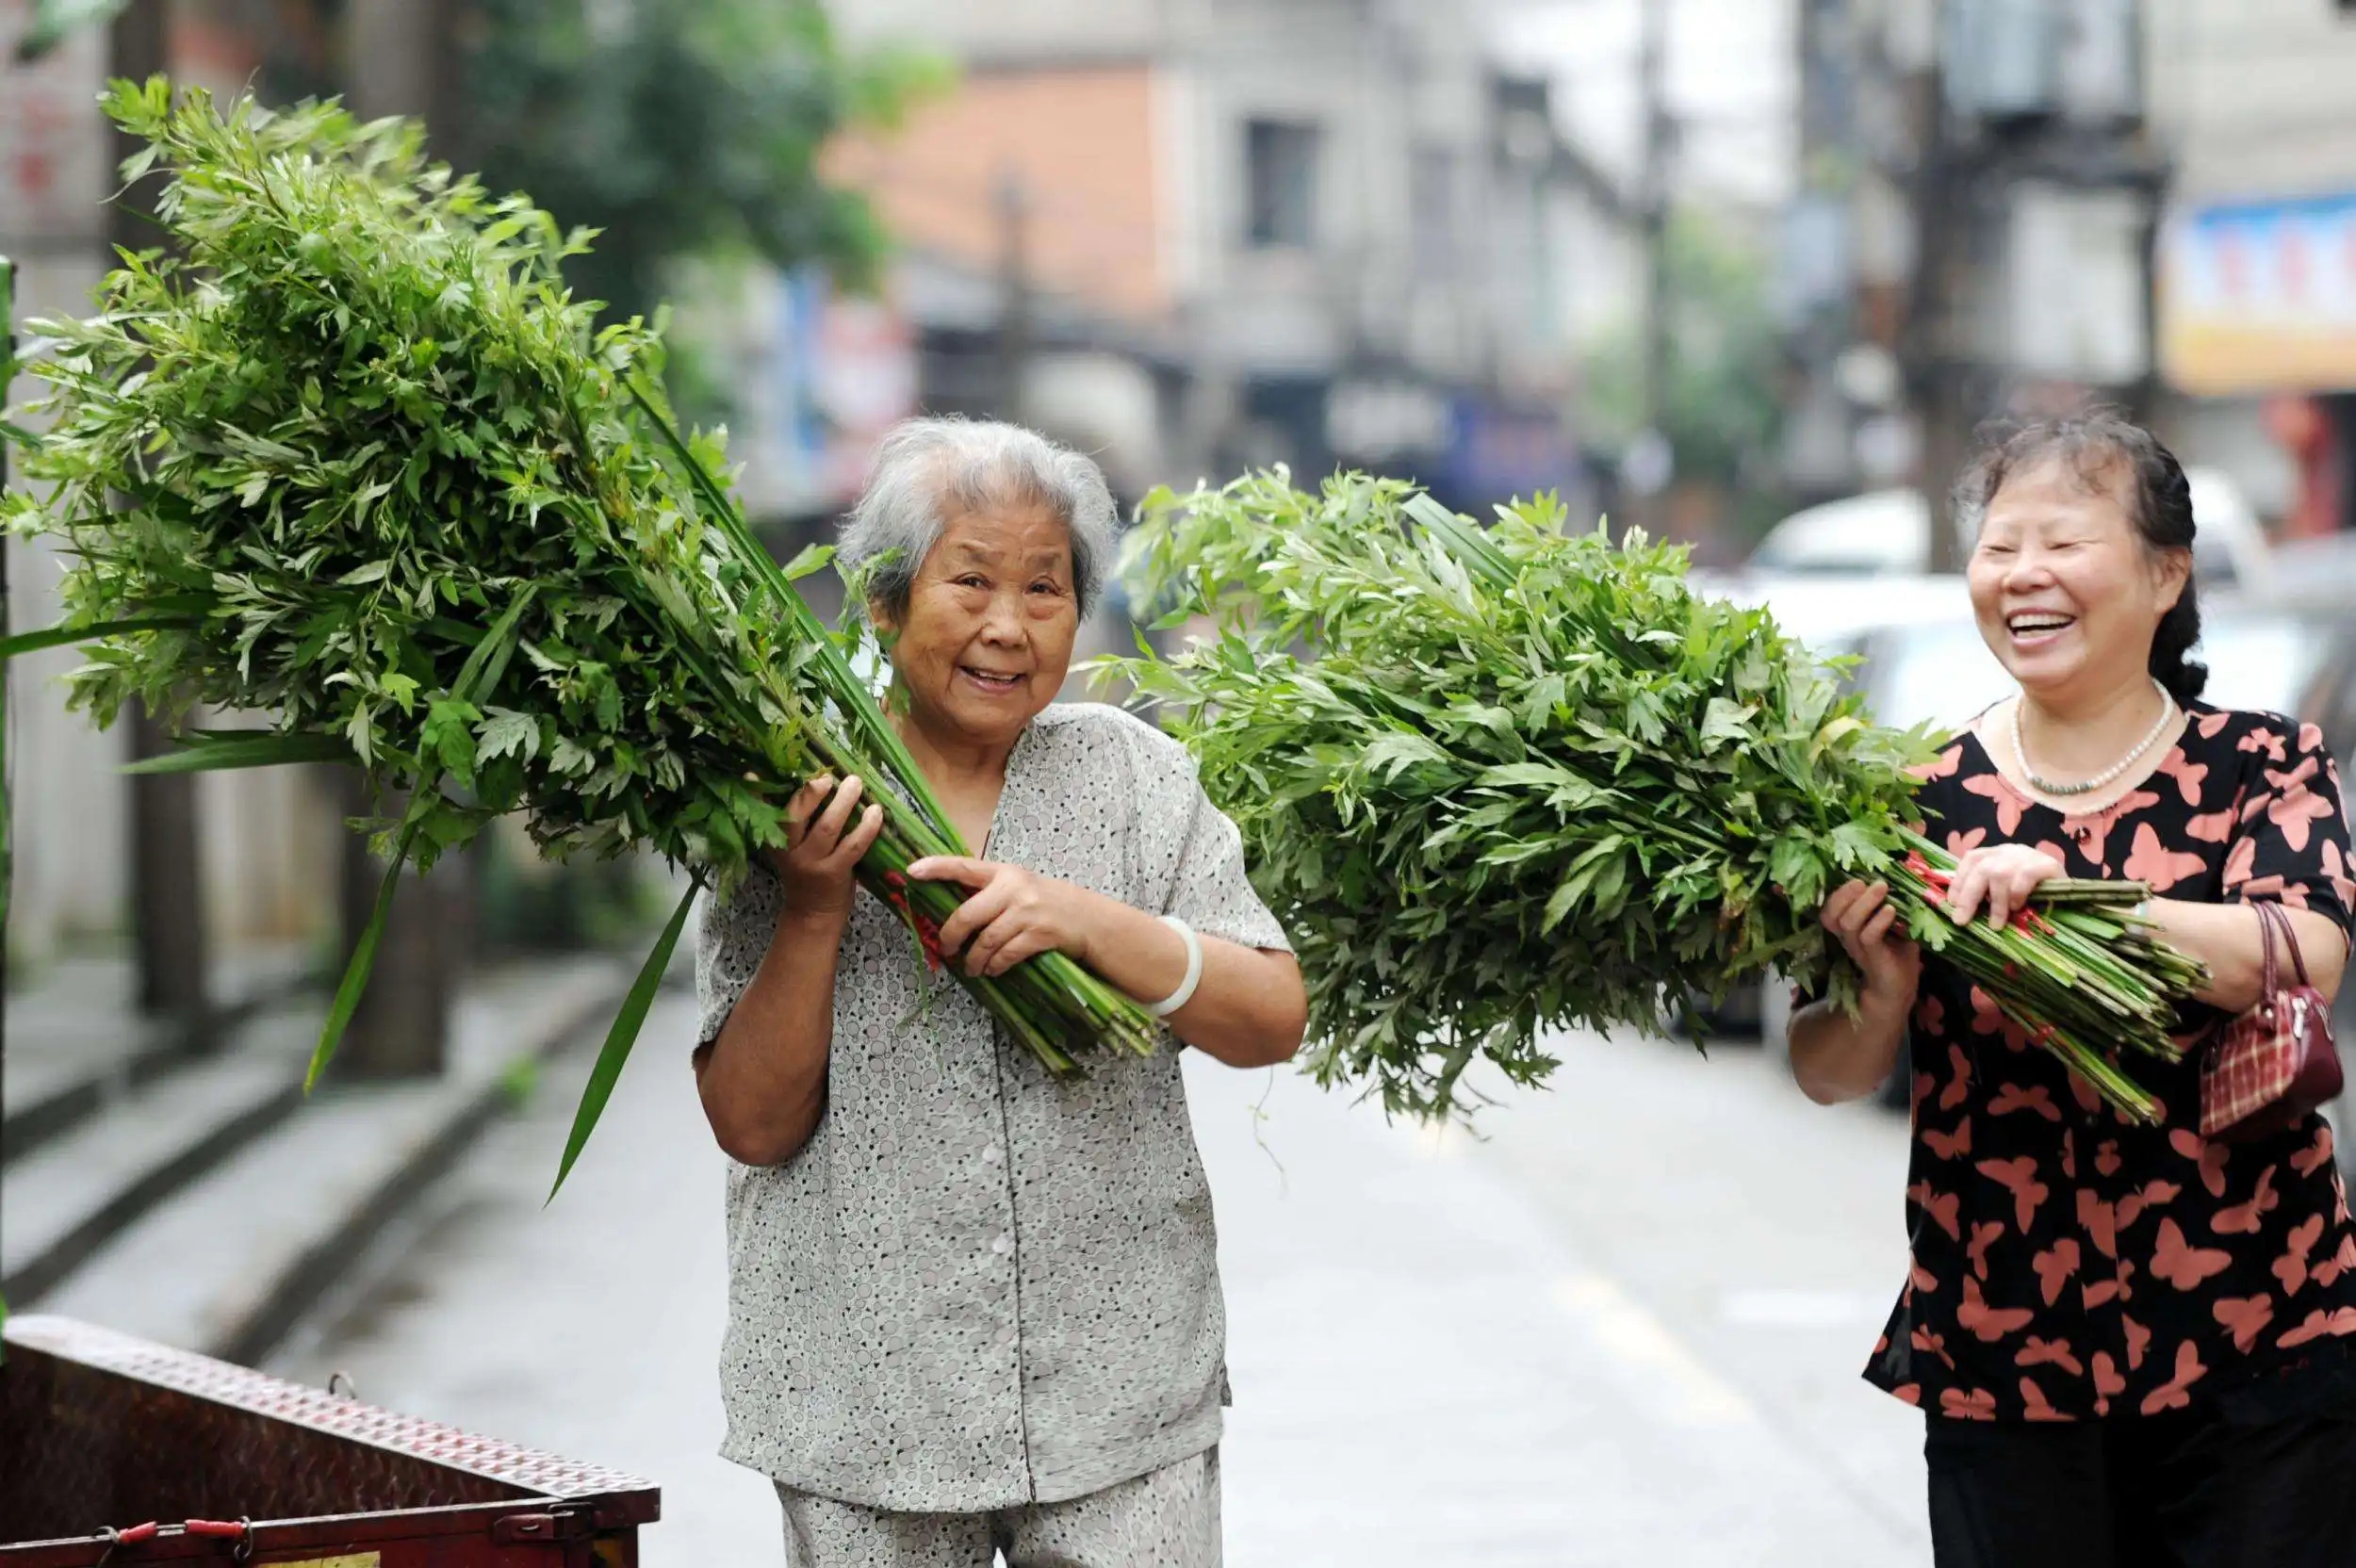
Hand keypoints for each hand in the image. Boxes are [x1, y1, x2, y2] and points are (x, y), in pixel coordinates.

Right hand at [769, 775, 885, 922]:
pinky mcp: (834, 872)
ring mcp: (812, 863)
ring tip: (856, 784)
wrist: (812, 913)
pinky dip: (867, 827)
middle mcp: (789, 851)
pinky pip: (853, 845)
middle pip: (797, 814)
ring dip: (844, 802)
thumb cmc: (805, 872)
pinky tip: (876, 812)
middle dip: (813, 791)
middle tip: (829, 775)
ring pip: (828, 826)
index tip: (758, 770)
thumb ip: (795, 820)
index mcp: (775, 840)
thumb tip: (811, 780)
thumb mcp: (791, 847)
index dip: (762, 791)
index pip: (769, 810)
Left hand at [907, 856, 1101, 977]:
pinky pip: (1006, 955)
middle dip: (951, 936)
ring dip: (974, 959)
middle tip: (946, 948)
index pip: (963, 866)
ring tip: (972, 967)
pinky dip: (994, 966)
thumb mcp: (1018, 887)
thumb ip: (989, 893)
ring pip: (985, 941)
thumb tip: (951, 914)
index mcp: (1003, 872)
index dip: (936, 868)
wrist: (1088, 918)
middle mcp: (1014, 888)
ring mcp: (1027, 911)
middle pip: (967, 915)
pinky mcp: (1040, 934)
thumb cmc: (1045, 902)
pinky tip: (992, 969)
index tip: (911, 871)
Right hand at [1820, 879, 1922, 1016]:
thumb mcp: (1894, 928)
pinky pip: (1868, 936)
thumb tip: (1903, 881)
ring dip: (1864, 903)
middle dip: (1844, 894)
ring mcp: (1858, 949)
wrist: (1900, 990)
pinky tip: (1890, 910)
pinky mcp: (1873, 958)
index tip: (1856, 877)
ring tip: (1881, 888)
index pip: (1828, 910)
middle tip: (1863, 881)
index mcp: (1847, 930)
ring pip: (1848, 923)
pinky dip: (1878, 921)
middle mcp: (1847, 939)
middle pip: (1830, 915)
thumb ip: (1893, 908)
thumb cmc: (1897, 956)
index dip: (1836, 893)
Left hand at [1942, 844, 2062, 928]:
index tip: (1952, 904)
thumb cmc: (2033, 893)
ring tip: (1996, 923)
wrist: (2070, 890)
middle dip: (1968, 896)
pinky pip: (2025, 875)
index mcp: (1996, 853)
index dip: (1959, 881)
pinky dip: (2016, 893)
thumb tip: (1960, 911)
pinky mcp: (2047, 864)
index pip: (1971, 860)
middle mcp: (2009, 850)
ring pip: (2000, 874)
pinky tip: (2018, 907)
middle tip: (1962, 920)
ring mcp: (2028, 855)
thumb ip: (1986, 892)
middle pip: (1981, 868)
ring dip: (1995, 902)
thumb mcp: (2004, 890)